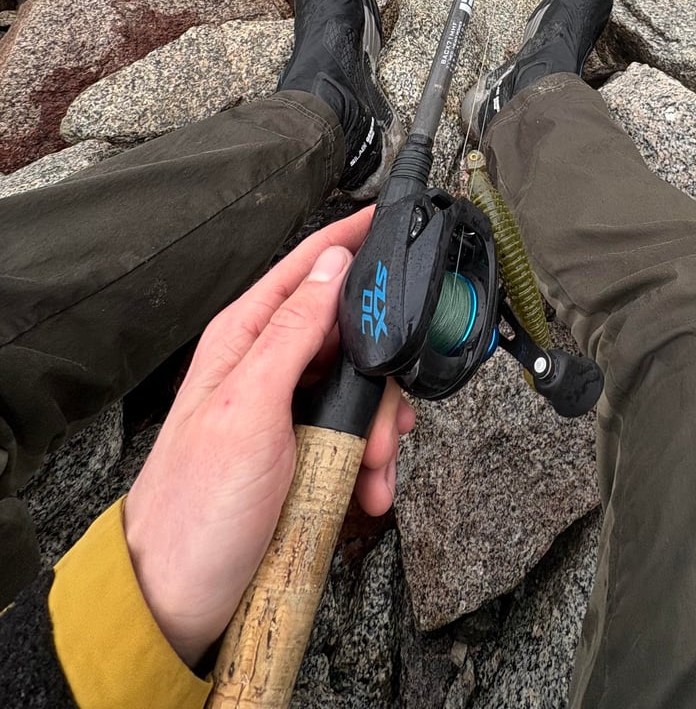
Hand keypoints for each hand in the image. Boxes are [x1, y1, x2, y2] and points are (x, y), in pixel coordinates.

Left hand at [123, 209, 414, 668]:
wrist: (177, 598)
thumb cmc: (197, 506)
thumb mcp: (251, 407)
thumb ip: (293, 331)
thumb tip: (331, 262)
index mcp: (246, 336)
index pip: (308, 264)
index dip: (352, 239)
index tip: (396, 219)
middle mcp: (268, 363)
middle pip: (351, 332)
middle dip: (382, 376)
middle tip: (388, 424)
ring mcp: (286, 410)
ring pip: (362, 389)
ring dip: (381, 429)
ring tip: (374, 470)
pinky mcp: (302, 452)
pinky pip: (357, 438)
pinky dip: (373, 464)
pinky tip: (369, 491)